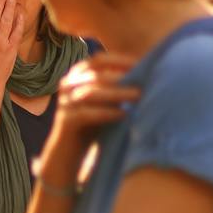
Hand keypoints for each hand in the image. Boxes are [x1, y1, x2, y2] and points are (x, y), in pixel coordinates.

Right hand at [39, 55, 138, 187]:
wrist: (69, 151)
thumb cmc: (92, 123)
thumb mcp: (105, 101)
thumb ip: (117, 86)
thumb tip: (148, 71)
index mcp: (77, 75)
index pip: (99, 60)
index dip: (120, 60)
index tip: (143, 63)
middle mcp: (68, 85)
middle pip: (96, 74)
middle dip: (122, 77)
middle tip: (145, 81)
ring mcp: (65, 103)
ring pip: (91, 93)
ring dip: (117, 93)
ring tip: (138, 96)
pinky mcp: (65, 121)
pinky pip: (86, 114)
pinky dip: (106, 113)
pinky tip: (123, 115)